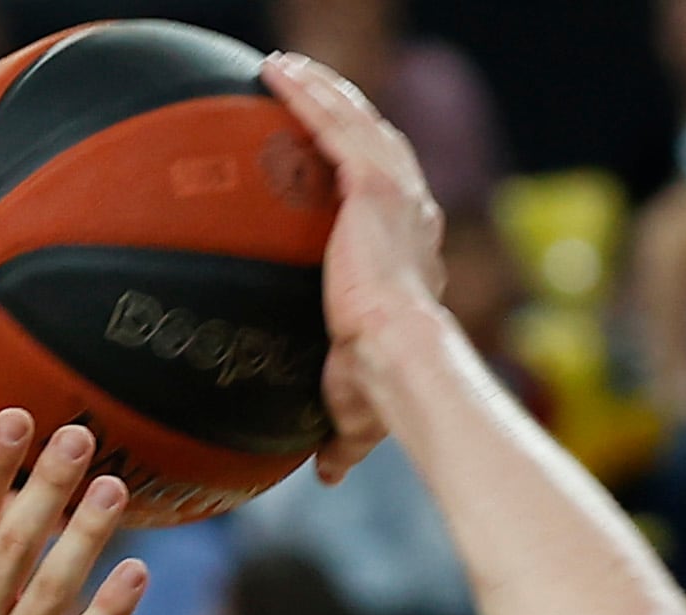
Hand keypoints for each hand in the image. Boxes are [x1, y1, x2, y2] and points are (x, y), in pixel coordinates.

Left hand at [262, 52, 446, 480]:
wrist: (402, 367)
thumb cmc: (388, 391)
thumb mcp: (355, 410)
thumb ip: (341, 436)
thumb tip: (326, 479)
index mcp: (408, 254)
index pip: (383, 201)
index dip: (360, 173)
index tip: (333, 163)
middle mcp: (410, 214)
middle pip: (374, 143)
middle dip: (342, 111)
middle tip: (303, 89)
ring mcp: (395, 194)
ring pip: (356, 122)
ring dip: (323, 88)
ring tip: (283, 66)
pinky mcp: (372, 185)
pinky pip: (333, 125)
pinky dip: (308, 93)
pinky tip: (275, 70)